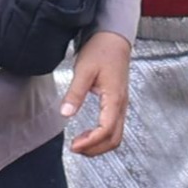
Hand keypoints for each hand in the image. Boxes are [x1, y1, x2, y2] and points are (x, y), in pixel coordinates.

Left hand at [62, 32, 129, 155]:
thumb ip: (75, 93)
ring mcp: (121, 105)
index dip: (91, 142)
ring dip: (99, 145)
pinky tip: (88, 134)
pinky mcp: (118, 103)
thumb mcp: (84, 70)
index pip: (106, 129)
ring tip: (80, 144)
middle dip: (96, 149)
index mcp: (115, 98)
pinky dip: (102, 137)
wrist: (113, 38)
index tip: (75, 146)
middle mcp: (121, 104)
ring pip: (116, 135)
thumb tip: (65, 113)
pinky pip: (114, 127)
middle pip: (115, 138)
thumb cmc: (101, 50)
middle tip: (76, 148)